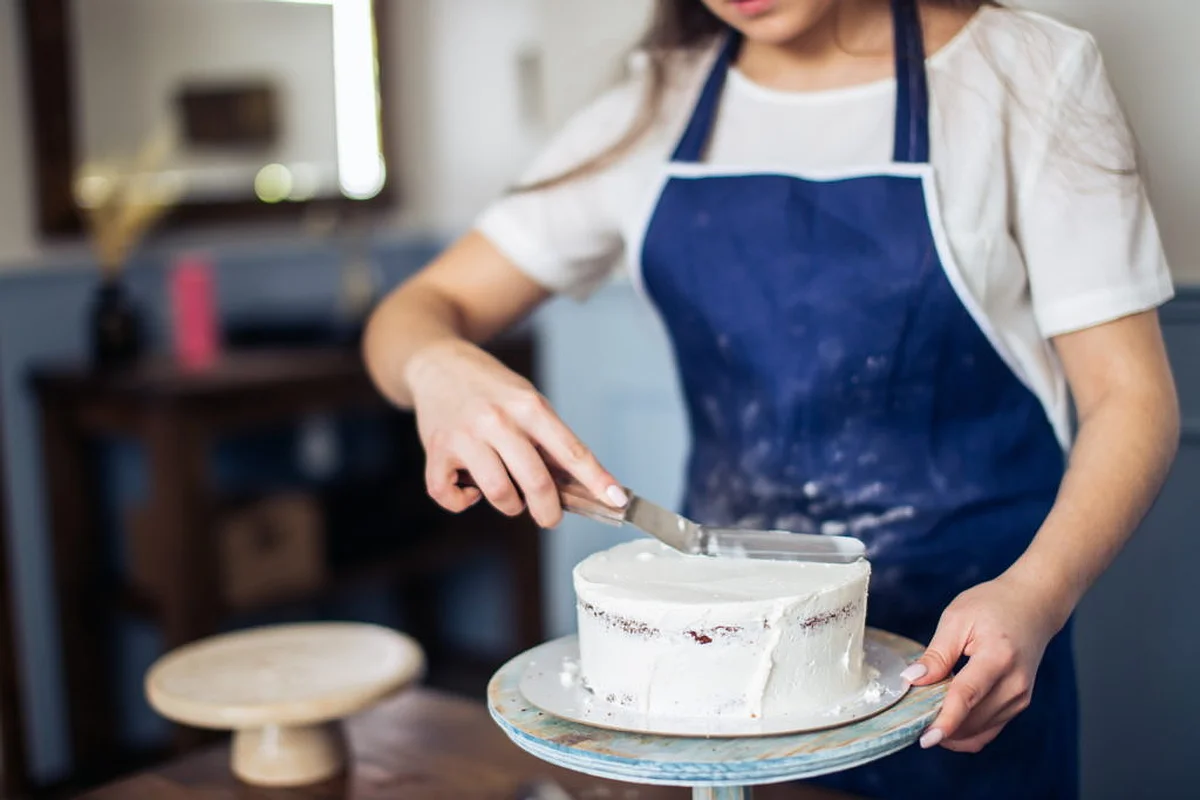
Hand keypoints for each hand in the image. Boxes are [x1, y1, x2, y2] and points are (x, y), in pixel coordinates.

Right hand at [405, 339, 626, 526]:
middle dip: (549, 511)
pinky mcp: (436, 450)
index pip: (571, 451)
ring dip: (510, 506)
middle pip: (536, 481)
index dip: (597, 480)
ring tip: (510, 496)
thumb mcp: (527, 400)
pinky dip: (462, 503)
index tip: (617, 500)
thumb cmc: (491, 389)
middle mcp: (498, 420)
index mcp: (529, 406)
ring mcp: (465, 436)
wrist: (437, 365)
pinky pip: (449, 495)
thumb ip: (547, 439)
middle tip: (550, 517)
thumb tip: (575, 486)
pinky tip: (470, 490)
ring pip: (499, 493)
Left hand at [901, 573, 1069, 752]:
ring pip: (980, 730)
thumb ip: (936, 654)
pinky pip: (990, 729)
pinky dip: (966, 732)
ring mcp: (1021, 696)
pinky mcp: (1020, 703)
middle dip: (941, 726)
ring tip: (928, 715)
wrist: (1033, 605)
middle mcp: (1015, 683)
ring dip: (953, 731)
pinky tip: (947, 721)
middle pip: (973, 719)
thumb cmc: (992, 605)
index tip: (925, 739)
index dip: (945, 721)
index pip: (967, 696)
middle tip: (913, 718)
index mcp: (998, 657)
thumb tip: (911, 680)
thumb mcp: (957, 619)